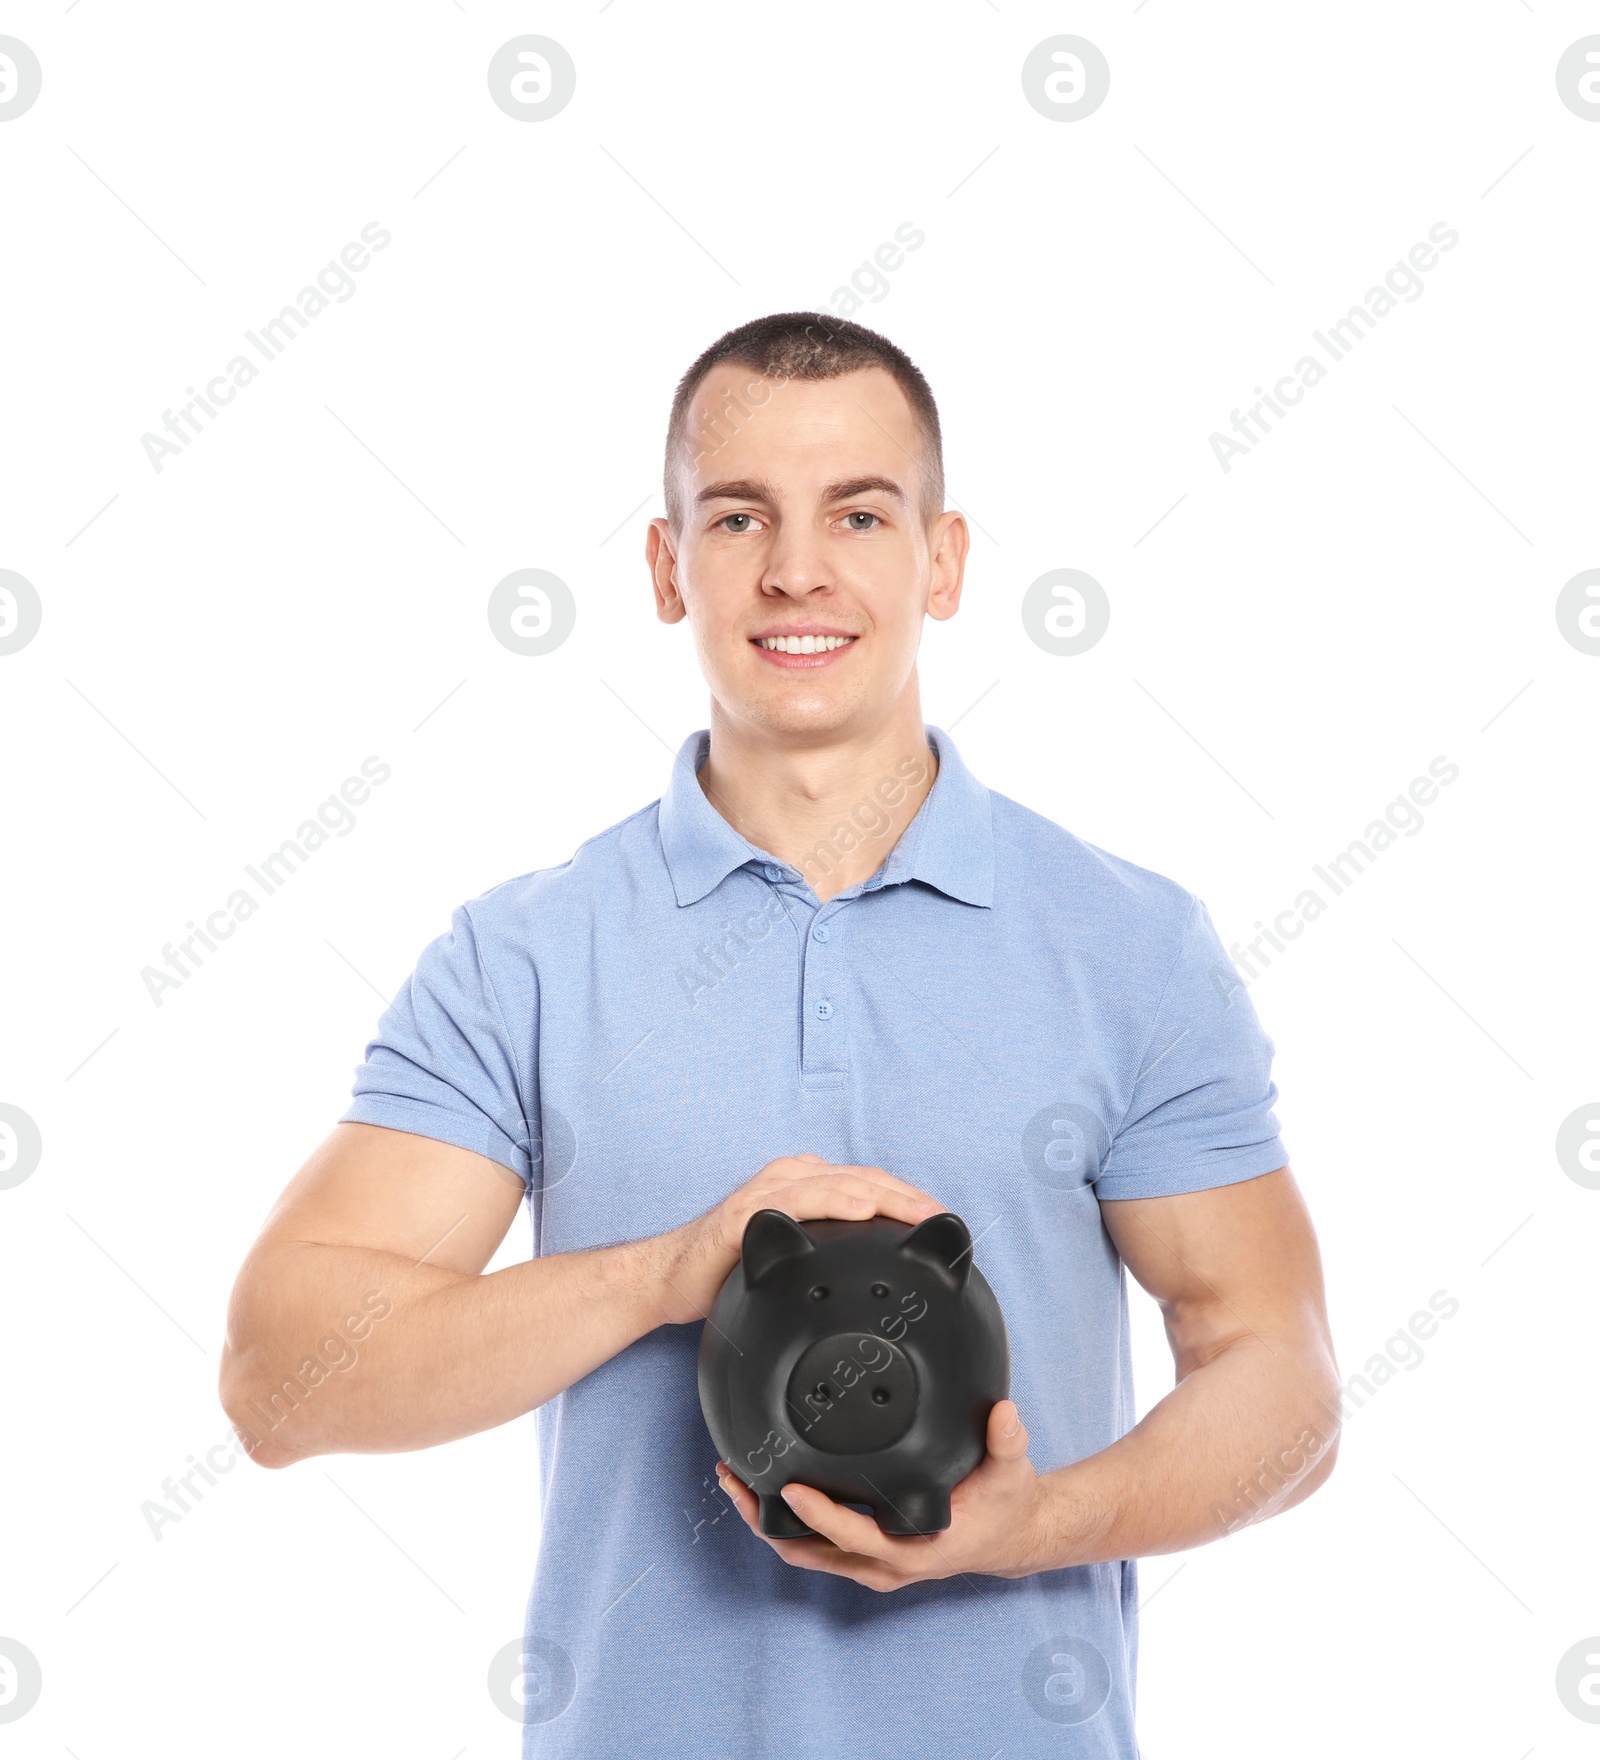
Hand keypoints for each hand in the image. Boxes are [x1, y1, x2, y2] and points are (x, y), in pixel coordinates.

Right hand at [640, 1154, 945, 1327]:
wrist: (667, 1281)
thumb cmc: (727, 1271)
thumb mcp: (789, 1262)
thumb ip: (824, 1256)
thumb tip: (875, 1283)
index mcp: (803, 1185)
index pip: (868, 1184)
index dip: (908, 1199)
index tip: (945, 1221)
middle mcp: (788, 1178)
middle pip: (862, 1179)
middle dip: (907, 1198)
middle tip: (945, 1219)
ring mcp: (767, 1193)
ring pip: (838, 1183)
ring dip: (883, 1196)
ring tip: (917, 1213)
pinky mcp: (745, 1214)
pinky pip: (796, 1203)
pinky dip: (833, 1203)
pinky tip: (859, 1211)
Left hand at [714, 1400, 1057, 1588]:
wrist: (1010, 1536)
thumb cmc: (1004, 1503)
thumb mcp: (1011, 1470)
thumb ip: (1007, 1440)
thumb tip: (1004, 1412)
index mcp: (916, 1547)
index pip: (856, 1537)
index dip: (821, 1517)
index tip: (791, 1487)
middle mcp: (886, 1564)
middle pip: (811, 1552)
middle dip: (767, 1521)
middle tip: (734, 1481)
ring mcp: (871, 1565)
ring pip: (805, 1554)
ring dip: (766, 1524)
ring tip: (733, 1483)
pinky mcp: (863, 1557)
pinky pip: (814, 1548)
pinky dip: (784, 1524)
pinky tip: (765, 1492)